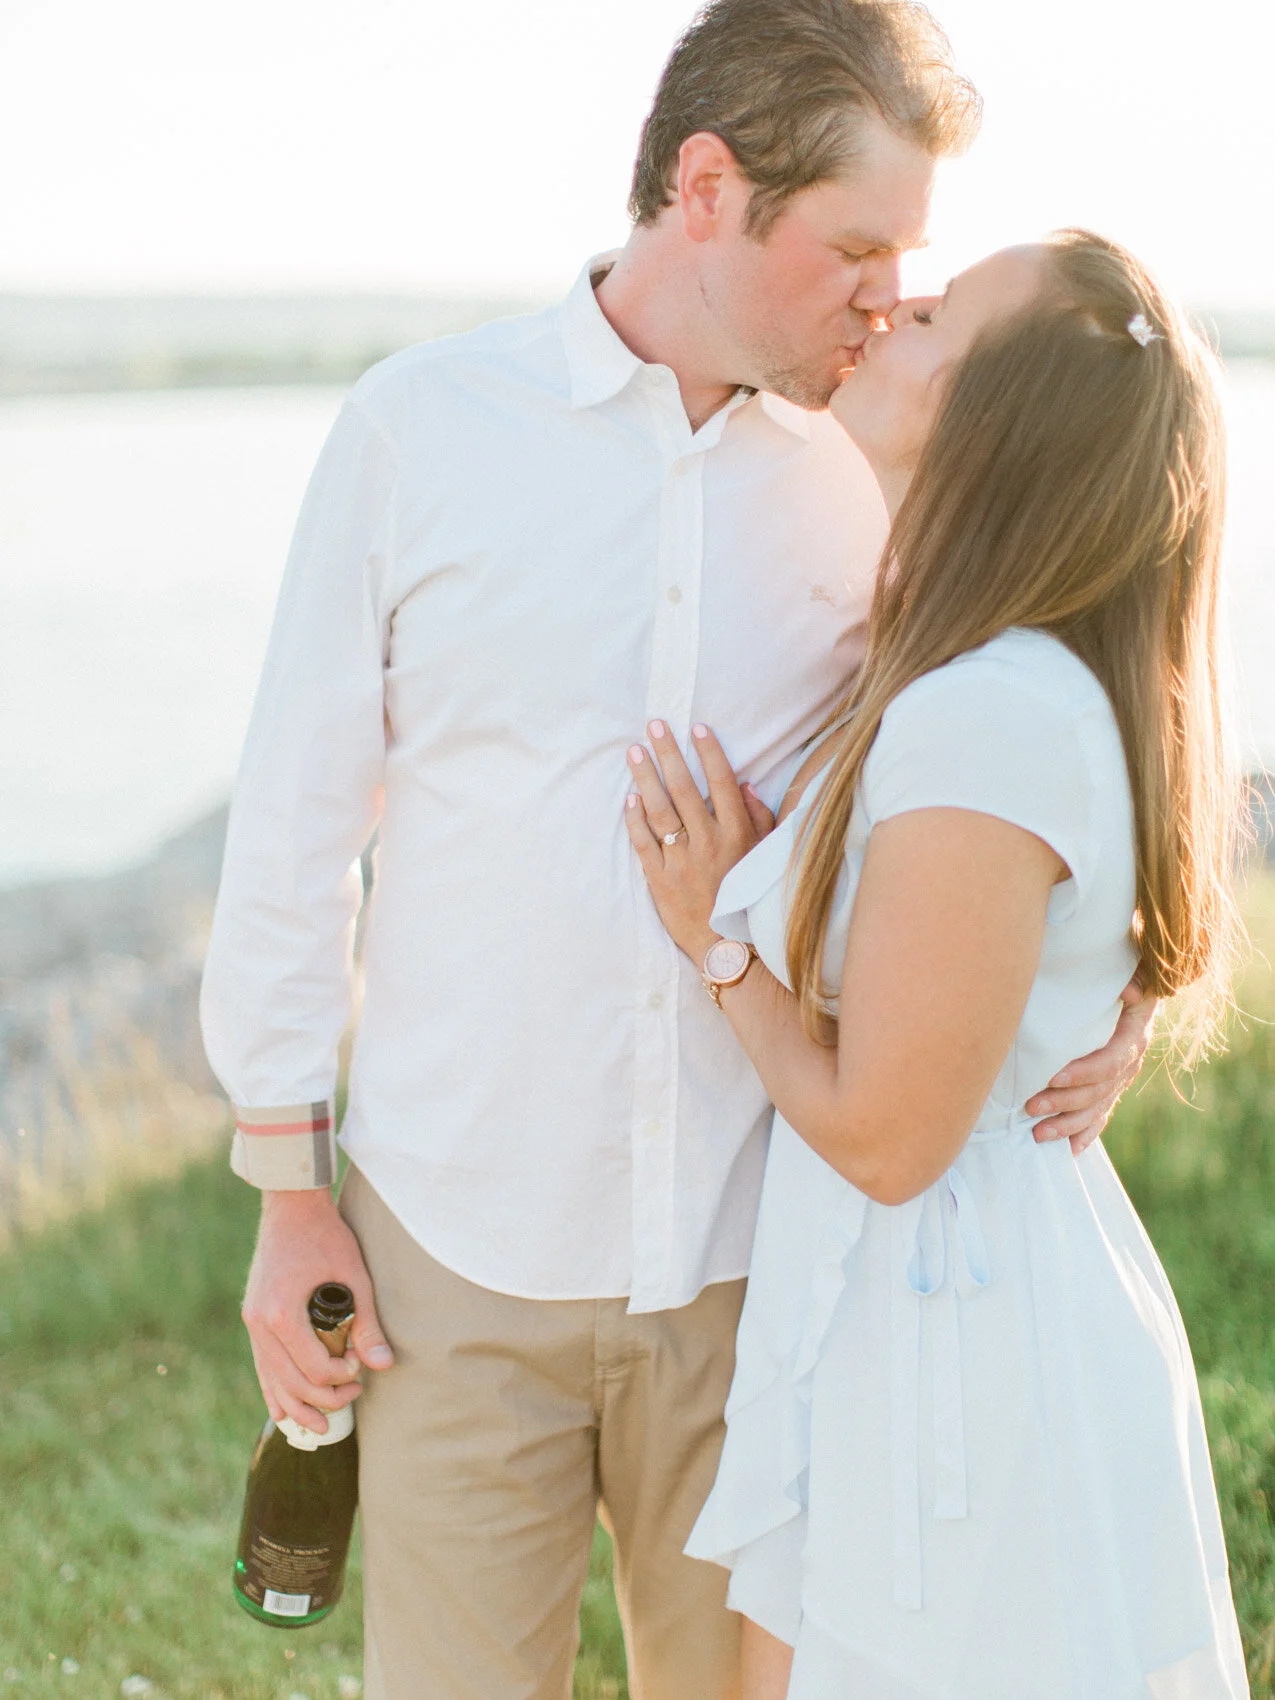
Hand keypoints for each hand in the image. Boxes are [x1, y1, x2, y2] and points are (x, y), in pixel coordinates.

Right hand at [241, 1188, 394, 1431]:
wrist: (291, 1207)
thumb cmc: (326, 1236)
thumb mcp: (353, 1275)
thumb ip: (367, 1322)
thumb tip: (384, 1365)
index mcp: (282, 1313)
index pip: (313, 1368)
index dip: (340, 1377)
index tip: (360, 1368)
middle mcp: (260, 1323)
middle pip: (291, 1382)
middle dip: (324, 1398)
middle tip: (354, 1393)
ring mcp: (252, 1322)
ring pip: (272, 1380)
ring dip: (297, 1406)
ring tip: (322, 1424)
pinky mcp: (252, 1319)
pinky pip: (261, 1366)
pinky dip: (273, 1390)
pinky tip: (282, 1412)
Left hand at [625, 721, 773, 959]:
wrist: (729, 948)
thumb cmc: (749, 900)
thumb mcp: (764, 857)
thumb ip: (758, 819)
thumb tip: (744, 785)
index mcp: (737, 834)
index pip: (722, 783)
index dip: (709, 752)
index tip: (696, 728)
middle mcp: (709, 843)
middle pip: (685, 789)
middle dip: (669, 753)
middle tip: (654, 725)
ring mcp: (682, 861)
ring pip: (660, 811)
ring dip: (645, 778)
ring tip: (634, 752)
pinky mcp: (660, 880)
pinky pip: (644, 844)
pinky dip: (635, 820)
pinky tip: (629, 798)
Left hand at [1026, 977, 1157, 1154]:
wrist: (1132, 990)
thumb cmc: (1117, 980)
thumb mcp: (1128, 974)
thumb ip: (1130, 981)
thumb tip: (1131, 992)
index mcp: (1133, 1037)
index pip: (1109, 1063)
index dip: (1083, 1072)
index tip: (1053, 1077)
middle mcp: (1129, 1063)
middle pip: (1097, 1092)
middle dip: (1063, 1102)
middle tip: (1031, 1106)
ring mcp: (1120, 1081)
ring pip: (1095, 1110)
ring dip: (1067, 1125)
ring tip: (1037, 1134)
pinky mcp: (1111, 1091)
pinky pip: (1099, 1119)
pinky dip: (1083, 1136)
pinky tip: (1065, 1150)